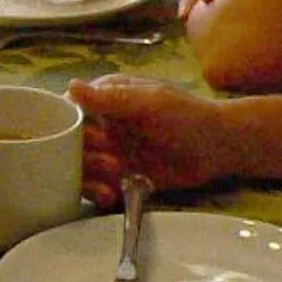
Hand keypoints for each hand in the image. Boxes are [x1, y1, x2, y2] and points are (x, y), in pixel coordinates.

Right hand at [68, 76, 236, 206]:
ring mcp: (107, 152)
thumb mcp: (149, 103)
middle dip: (81, 156)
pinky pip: (94, 186)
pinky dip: (96, 192)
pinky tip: (110, 196)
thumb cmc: (187, 116)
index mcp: (103, 100)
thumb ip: (111, 98)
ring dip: (87, 176)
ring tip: (112, 181)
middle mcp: (100, 125)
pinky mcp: (117, 176)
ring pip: (77, 166)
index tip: (74, 140)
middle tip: (109, 162)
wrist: (219, 147)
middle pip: (67, 143)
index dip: (62, 127)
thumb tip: (70, 86)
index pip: (66, 111)